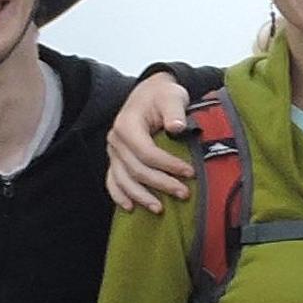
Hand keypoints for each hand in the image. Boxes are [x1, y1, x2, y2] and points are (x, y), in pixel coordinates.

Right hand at [107, 72, 195, 213]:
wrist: (150, 93)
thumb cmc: (162, 95)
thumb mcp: (171, 96)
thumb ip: (174, 111)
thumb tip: (177, 127)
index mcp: (127, 125)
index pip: (146, 152)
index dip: (168, 165)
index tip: (190, 173)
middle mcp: (116, 140)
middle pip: (136, 169)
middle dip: (161, 184)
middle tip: (184, 193)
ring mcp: (113, 152)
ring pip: (123, 180)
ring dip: (141, 196)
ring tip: (160, 209)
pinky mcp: (115, 159)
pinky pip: (112, 181)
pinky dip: (119, 195)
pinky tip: (130, 208)